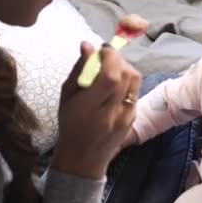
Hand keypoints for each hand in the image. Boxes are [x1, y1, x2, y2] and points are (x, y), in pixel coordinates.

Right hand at [52, 42, 141, 178]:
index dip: (110, 57)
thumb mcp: (66, 96)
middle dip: (118, 59)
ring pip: (135, 81)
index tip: (102, 49)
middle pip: (127, 75)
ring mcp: (126, 117)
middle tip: (106, 57)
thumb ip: (79, 70)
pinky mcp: (134, 118)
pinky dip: (127, 82)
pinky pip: (135, 91)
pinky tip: (115, 86)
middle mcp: (112, 113)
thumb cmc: (70, 123)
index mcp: (90, 108)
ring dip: (125, 68)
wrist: (83, 157)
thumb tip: (88, 45)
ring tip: (111, 69)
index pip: (111, 76)